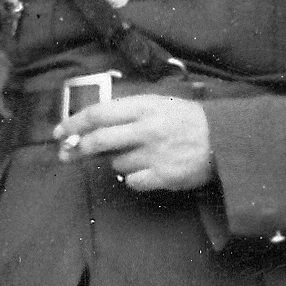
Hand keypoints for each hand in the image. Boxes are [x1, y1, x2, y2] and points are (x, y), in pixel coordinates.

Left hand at [55, 94, 213, 190]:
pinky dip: (133, 177)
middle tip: (68, 153)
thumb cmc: (188, 121)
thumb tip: (91, 125)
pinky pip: (132, 181)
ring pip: (116, 163)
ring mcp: (155, 154)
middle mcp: (147, 129)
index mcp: (145, 107)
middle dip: (79, 148)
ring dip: (116, 162)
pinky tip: (148, 170)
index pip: (98, 113)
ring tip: (137, 156)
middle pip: (98, 140)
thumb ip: (128, 112)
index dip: (73, 122)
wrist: (225, 141)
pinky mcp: (163, 176)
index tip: (60, 131)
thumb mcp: (159, 104)